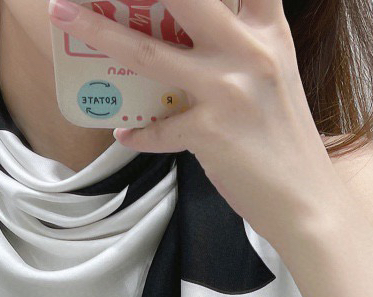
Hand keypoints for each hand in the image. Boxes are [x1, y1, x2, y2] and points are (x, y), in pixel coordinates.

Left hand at [46, 0, 347, 242]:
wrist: (308, 201)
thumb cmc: (286, 140)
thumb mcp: (274, 75)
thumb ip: (239, 46)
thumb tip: (181, 36)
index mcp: (268, 30)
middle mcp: (250, 50)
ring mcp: (229, 89)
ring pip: (149, 52)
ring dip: (99, 30)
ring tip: (64, 14)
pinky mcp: (211, 132)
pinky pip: (157, 128)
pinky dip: (138, 131)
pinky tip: (124, 133)